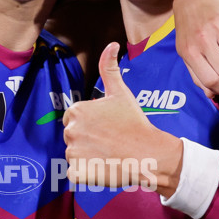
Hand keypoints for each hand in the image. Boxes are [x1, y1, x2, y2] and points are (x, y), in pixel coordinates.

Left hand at [63, 43, 182, 193]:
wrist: (148, 154)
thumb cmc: (135, 123)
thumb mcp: (121, 93)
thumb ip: (110, 68)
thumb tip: (112, 44)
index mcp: (77, 111)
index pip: (73, 119)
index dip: (90, 125)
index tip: (106, 129)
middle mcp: (70, 131)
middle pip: (72, 137)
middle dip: (87, 140)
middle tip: (109, 142)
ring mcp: (72, 153)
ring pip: (74, 156)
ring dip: (87, 157)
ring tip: (108, 155)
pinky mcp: (76, 173)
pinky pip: (75, 174)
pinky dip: (86, 174)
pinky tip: (102, 168)